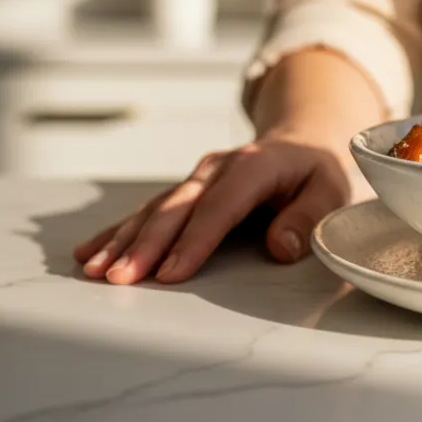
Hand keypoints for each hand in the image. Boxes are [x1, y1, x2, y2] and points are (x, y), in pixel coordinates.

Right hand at [73, 130, 374, 284]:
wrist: (301, 144)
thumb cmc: (316, 173)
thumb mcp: (331, 189)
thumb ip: (308, 217)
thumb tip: (281, 247)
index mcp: (255, 166)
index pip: (220, 207)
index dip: (194, 241)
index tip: (170, 273)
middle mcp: (217, 169)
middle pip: (176, 209)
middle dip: (146, 245)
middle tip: (119, 278)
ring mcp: (196, 178)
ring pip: (154, 210)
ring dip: (123, 240)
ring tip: (95, 270)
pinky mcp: (184, 190)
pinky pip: (147, 211)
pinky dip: (118, 231)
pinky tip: (90, 251)